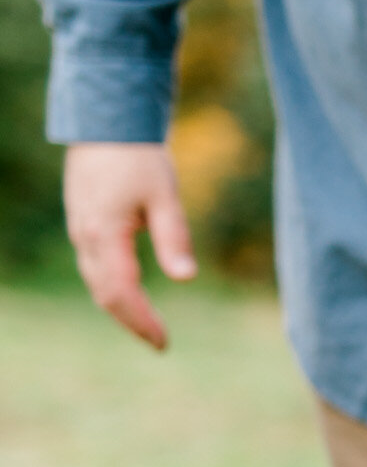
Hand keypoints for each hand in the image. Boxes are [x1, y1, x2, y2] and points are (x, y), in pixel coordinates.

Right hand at [63, 143, 197, 350]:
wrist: (106, 123)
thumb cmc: (139, 157)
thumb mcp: (165, 197)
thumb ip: (174, 238)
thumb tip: (186, 279)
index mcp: (105, 235)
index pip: (122, 293)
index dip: (142, 321)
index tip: (163, 343)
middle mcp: (86, 238)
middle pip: (105, 294)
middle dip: (131, 321)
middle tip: (159, 341)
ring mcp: (80, 230)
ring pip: (96, 281)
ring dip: (120, 306)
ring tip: (147, 324)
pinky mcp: (83, 223)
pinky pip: (94, 266)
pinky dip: (112, 286)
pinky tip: (131, 292)